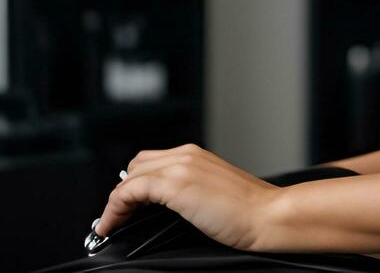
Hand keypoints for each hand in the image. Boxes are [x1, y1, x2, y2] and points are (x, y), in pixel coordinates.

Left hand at [96, 142, 282, 250]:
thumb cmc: (249, 211)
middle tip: (118, 217)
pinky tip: (112, 225)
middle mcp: (187, 154)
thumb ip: (191, 191)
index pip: (151, 161)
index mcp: (197, 155)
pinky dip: (113, 208)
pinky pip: (128, 191)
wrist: (267, 215)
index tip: (126, 207)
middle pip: (136, 166)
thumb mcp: (214, 193)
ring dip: (115, 201)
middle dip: (123, 191)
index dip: (135, 184)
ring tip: (112, 224)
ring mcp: (180, 167)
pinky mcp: (175, 184)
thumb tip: (166, 208)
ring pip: (129, 177)